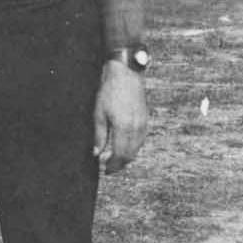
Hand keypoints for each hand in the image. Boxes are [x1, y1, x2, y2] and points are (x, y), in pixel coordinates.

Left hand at [93, 60, 146, 174]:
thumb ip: (99, 135)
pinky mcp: (145, 119)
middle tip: (108, 168)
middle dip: (119, 164)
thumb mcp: (98, 113)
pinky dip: (133, 147)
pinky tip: (124, 146)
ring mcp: (143, 124)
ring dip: (126, 157)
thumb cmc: (109, 91)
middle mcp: (136, 128)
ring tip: (114, 159)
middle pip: (130, 155)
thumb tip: (97, 153)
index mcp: (123, 127)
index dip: (112, 165)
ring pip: (137, 148)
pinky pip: (141, 140)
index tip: (104, 169)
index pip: (120, 155)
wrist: (126, 73)